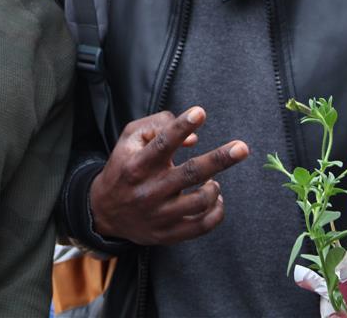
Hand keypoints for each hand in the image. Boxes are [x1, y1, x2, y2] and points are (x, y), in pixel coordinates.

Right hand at [89, 106, 248, 245]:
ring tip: (214, 179)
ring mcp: (159, 214)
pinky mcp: (167, 233)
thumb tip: (194, 138)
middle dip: (219, 159)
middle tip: (242, 148)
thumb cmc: (125, 166)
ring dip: (214, 187)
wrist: (104, 211)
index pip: (161, 143)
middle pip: (190, 173)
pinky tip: (216, 199)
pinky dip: (217, 211)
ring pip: (200, 201)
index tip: (200, 112)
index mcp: (137, 164)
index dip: (181, 127)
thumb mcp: (130, 138)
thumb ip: (158, 126)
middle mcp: (149, 189)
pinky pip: (202, 226)